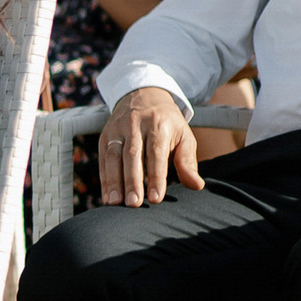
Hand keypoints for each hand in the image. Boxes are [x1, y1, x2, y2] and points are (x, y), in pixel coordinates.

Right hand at [98, 88, 203, 206]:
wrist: (143, 96)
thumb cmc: (167, 124)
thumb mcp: (183, 137)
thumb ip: (187, 162)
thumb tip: (197, 186)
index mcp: (159, 124)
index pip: (156, 153)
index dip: (156, 176)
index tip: (156, 198)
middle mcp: (136, 125)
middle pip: (132, 155)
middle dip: (132, 181)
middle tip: (134, 204)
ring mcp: (117, 130)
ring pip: (113, 157)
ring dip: (114, 182)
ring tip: (116, 203)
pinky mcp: (105, 136)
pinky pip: (103, 160)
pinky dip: (104, 179)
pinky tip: (107, 197)